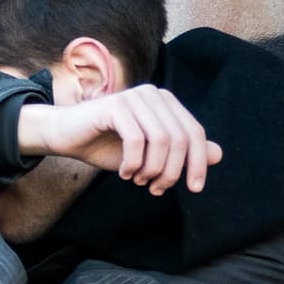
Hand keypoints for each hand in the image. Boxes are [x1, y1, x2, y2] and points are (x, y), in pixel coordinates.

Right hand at [18, 86, 223, 194]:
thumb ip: (181, 152)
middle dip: (172, 171)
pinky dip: (133, 163)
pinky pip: (136, 140)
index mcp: (166, 103)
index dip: (198, 163)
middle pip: (181, 138)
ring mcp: (134, 97)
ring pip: (161, 140)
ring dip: (152, 169)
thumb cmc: (106, 145)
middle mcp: (154, 94)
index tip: (194, 189)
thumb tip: (218, 154)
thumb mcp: (149, 155)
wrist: (66, 136)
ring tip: (137, 181)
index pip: (195, 133)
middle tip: (155, 188)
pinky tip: (123, 173)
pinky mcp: (115, 106)